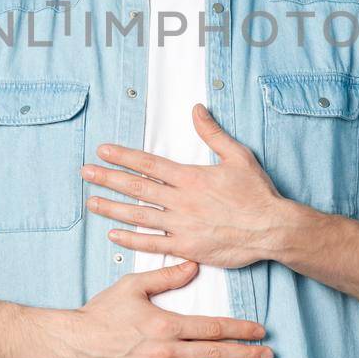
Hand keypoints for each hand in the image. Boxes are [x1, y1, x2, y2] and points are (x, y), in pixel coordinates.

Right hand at [65, 259, 273, 357]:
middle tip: (268, 357)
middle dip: (246, 356)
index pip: (213, 328)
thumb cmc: (102, 312)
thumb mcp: (133, 285)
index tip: (260, 332)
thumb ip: (166, 276)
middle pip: (215, 354)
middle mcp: (166, 352)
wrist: (74, 342)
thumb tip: (194, 266)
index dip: (241, 330)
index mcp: (167, 325)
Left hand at [81, 103, 299, 269]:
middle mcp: (181, 201)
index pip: (148, 164)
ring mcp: (181, 226)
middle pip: (136, 188)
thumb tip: (197, 109)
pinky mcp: (186, 247)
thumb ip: (213, 133)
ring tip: (90, 202)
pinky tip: (113, 234)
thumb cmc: (257, 193)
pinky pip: (152, 244)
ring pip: (138, 216)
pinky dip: (130, 240)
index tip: (103, 151)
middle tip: (86, 172)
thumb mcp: (238, 156)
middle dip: (108, 179)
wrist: (272, 228)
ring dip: (112, 208)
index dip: (123, 156)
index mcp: (190, 177)